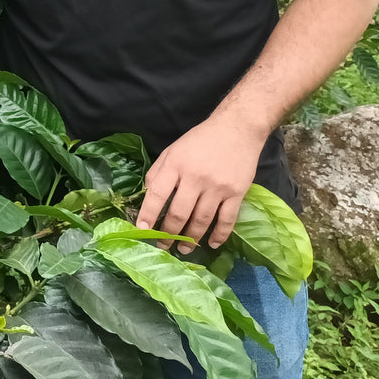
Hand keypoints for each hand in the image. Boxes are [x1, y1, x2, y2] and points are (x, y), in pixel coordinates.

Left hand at [134, 117, 264, 253]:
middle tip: (163, 246)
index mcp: (175, 165)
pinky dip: (219, 235)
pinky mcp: (237, 193)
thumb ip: (159, 172)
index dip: (148, 214)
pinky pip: (227, 220)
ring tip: (184, 249)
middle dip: (168, 233)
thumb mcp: (173, 150)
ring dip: (191, 239)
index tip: (141, 230)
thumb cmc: (200, 140)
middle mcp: (195, 178)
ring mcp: (217, 187)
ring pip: (201, 220)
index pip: (157, 194)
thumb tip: (148, 195)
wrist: (237, 128)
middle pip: (179, 213)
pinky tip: (212, 244)